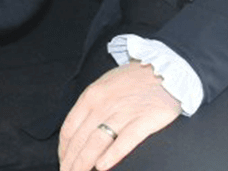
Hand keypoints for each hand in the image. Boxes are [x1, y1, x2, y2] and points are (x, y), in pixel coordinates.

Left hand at [58, 62, 181, 170]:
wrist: (164, 66)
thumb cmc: (133, 79)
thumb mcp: (104, 85)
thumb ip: (90, 106)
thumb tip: (78, 131)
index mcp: (91, 96)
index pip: (69, 128)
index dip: (63, 149)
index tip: (63, 161)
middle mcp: (103, 105)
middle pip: (80, 139)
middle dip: (71, 161)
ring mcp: (124, 112)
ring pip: (97, 142)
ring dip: (84, 162)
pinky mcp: (145, 119)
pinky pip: (125, 140)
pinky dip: (112, 155)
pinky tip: (102, 166)